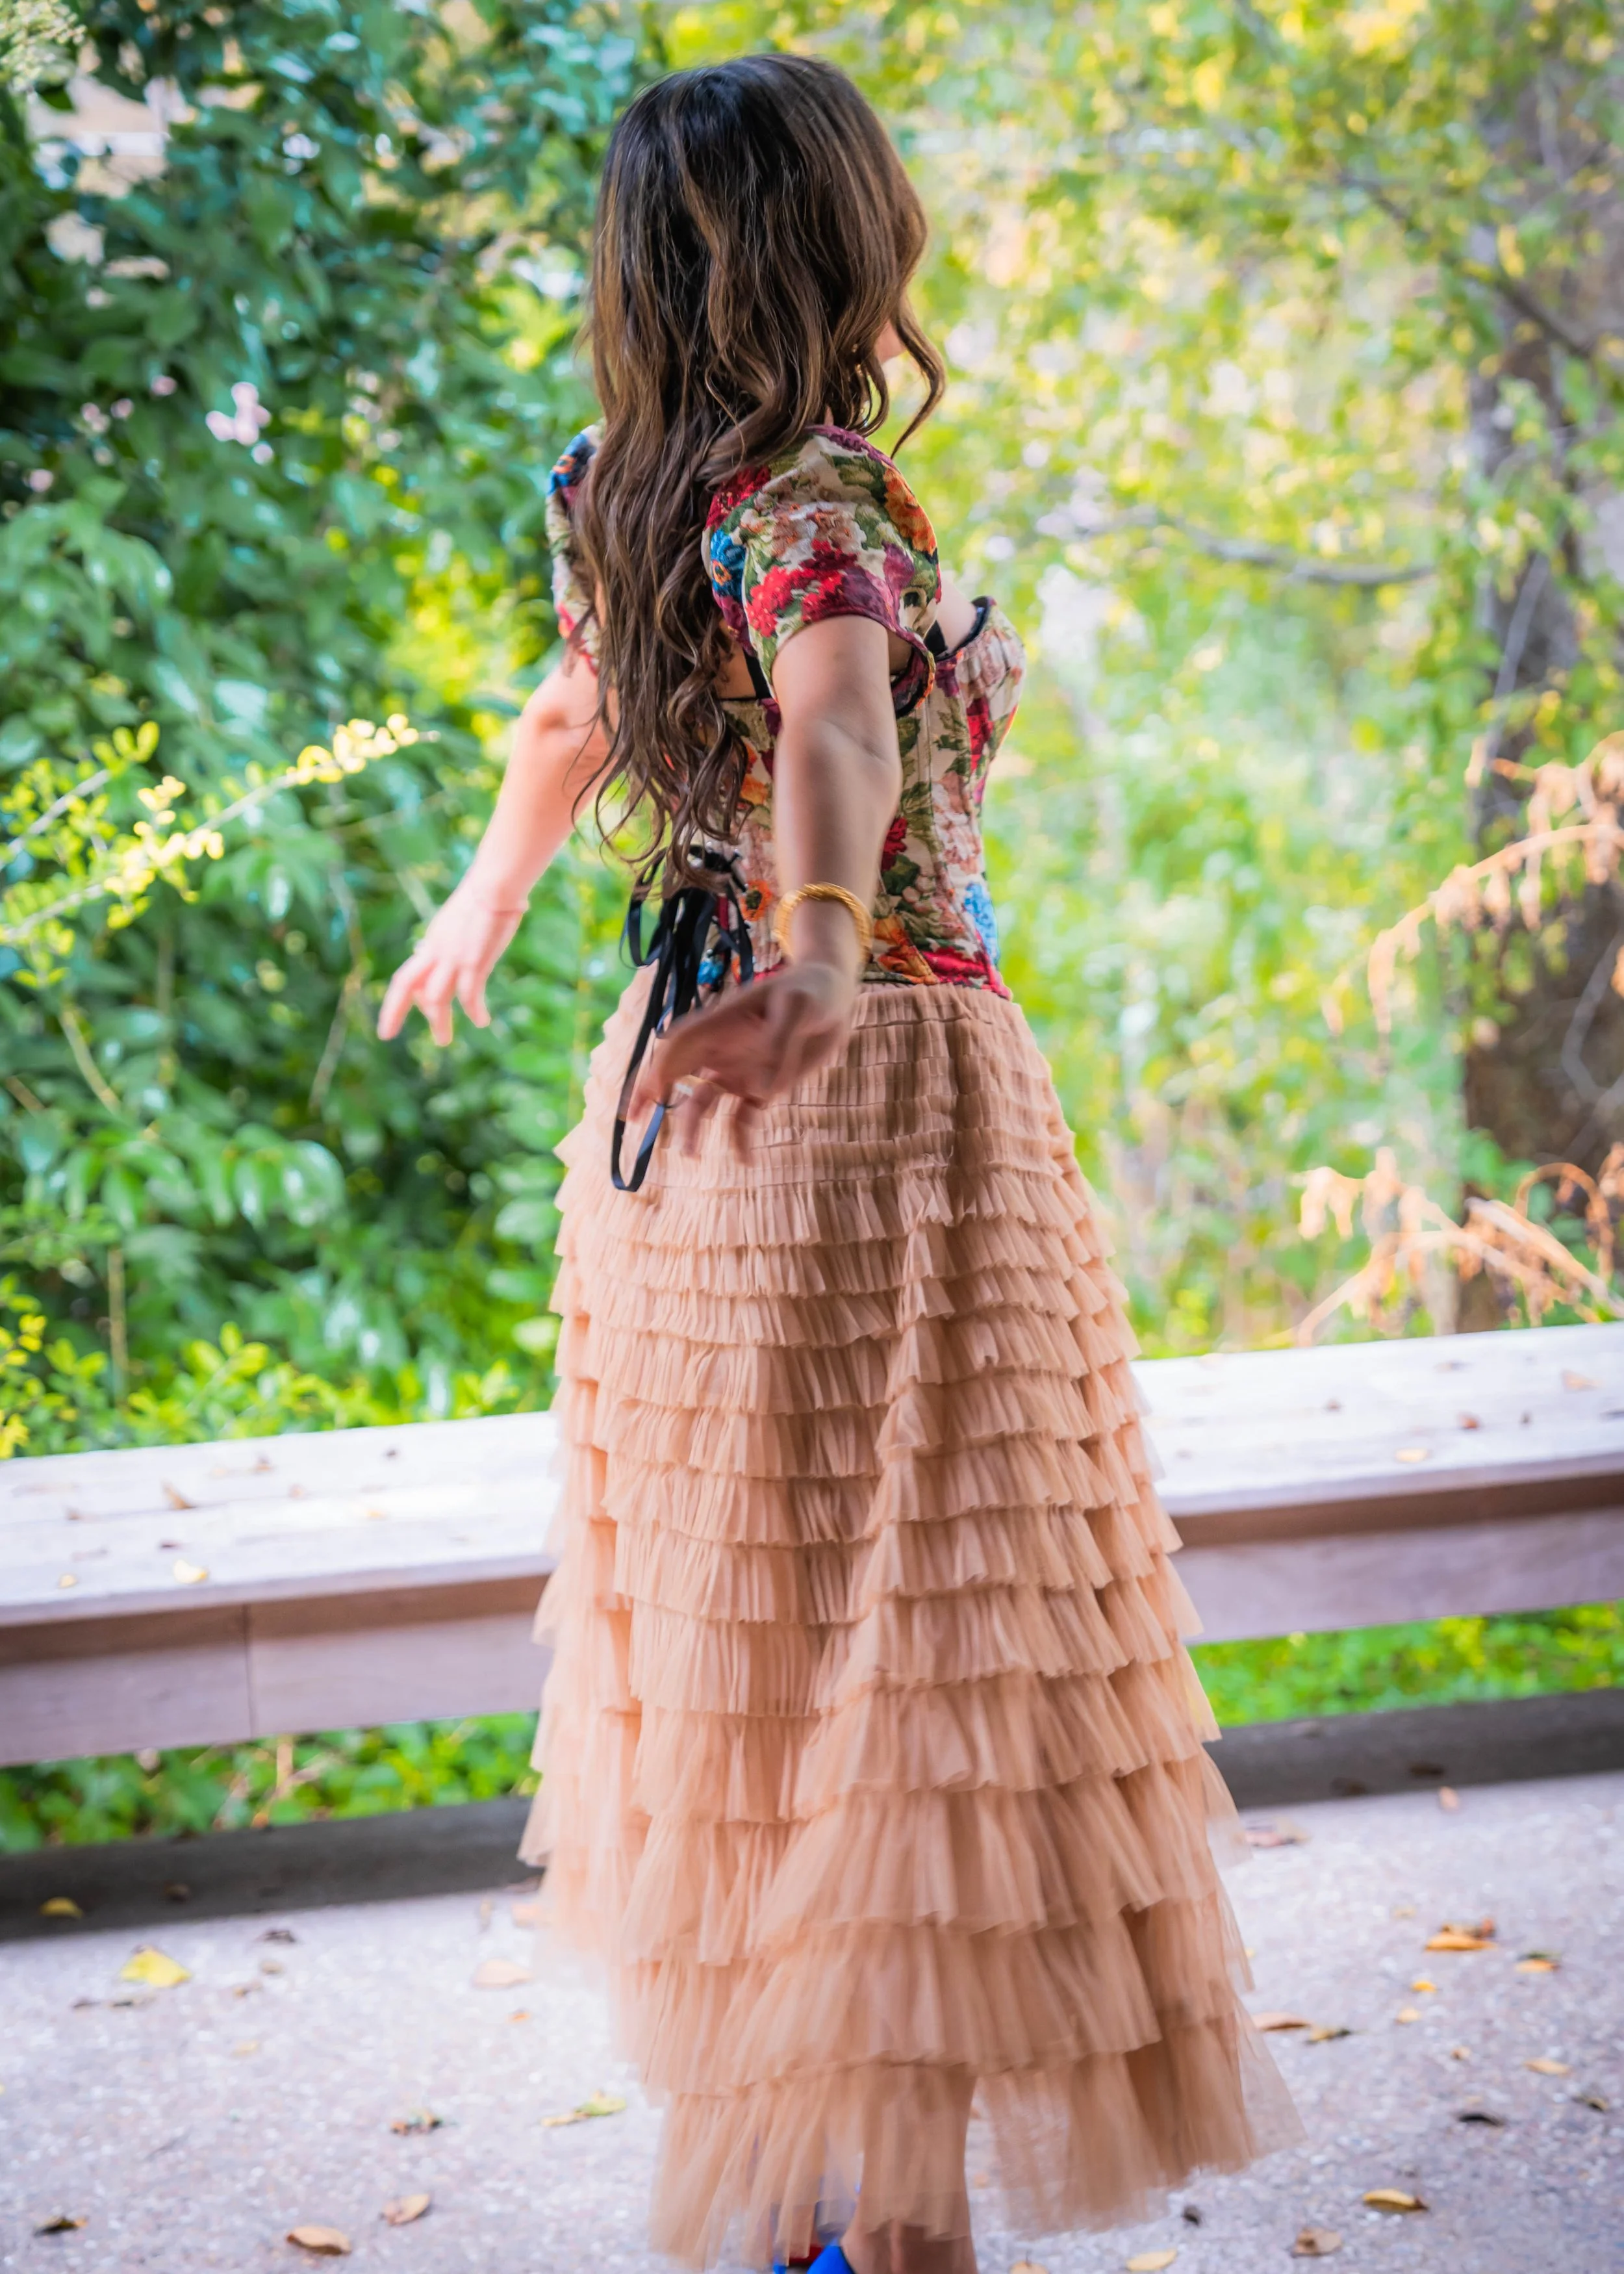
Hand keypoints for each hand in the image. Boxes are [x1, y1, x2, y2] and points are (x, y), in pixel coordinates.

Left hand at [377, 881, 525, 1045]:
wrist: (494, 886)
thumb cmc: (489, 893)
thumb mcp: (466, 916)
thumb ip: (462, 933)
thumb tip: (471, 937)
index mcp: (433, 941)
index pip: (410, 973)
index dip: (405, 995)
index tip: (406, 1008)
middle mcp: (436, 951)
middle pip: (405, 985)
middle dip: (393, 1011)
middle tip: (385, 1034)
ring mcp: (452, 958)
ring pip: (435, 999)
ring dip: (438, 1023)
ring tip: (442, 1041)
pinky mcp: (472, 963)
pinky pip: (469, 996)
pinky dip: (474, 1012)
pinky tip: (482, 1021)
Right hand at [630, 956, 858, 1154]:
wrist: (834, 996)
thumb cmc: (811, 992)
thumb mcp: (798, 1007)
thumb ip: (779, 1042)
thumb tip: (761, 1092)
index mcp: (720, 1024)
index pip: (679, 1047)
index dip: (659, 1068)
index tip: (650, 1094)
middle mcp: (721, 1049)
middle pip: (675, 1073)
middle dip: (651, 1095)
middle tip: (632, 1120)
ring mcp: (738, 1069)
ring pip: (704, 1102)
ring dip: (694, 1127)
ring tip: (690, 1155)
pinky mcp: (761, 1087)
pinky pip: (744, 1118)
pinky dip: (741, 1140)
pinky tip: (746, 1162)